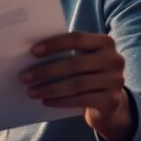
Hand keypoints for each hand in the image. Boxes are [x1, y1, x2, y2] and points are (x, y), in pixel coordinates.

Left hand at [19, 32, 134, 140]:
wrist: (110, 101)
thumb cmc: (87, 74)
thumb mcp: (81, 59)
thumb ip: (65, 53)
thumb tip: (32, 54)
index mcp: (105, 42)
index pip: (77, 39)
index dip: (54, 44)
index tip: (32, 51)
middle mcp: (114, 59)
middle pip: (75, 63)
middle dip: (46, 71)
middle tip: (24, 77)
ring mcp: (116, 80)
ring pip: (76, 84)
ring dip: (50, 88)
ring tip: (31, 92)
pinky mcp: (112, 100)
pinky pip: (81, 100)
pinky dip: (60, 101)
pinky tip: (46, 101)